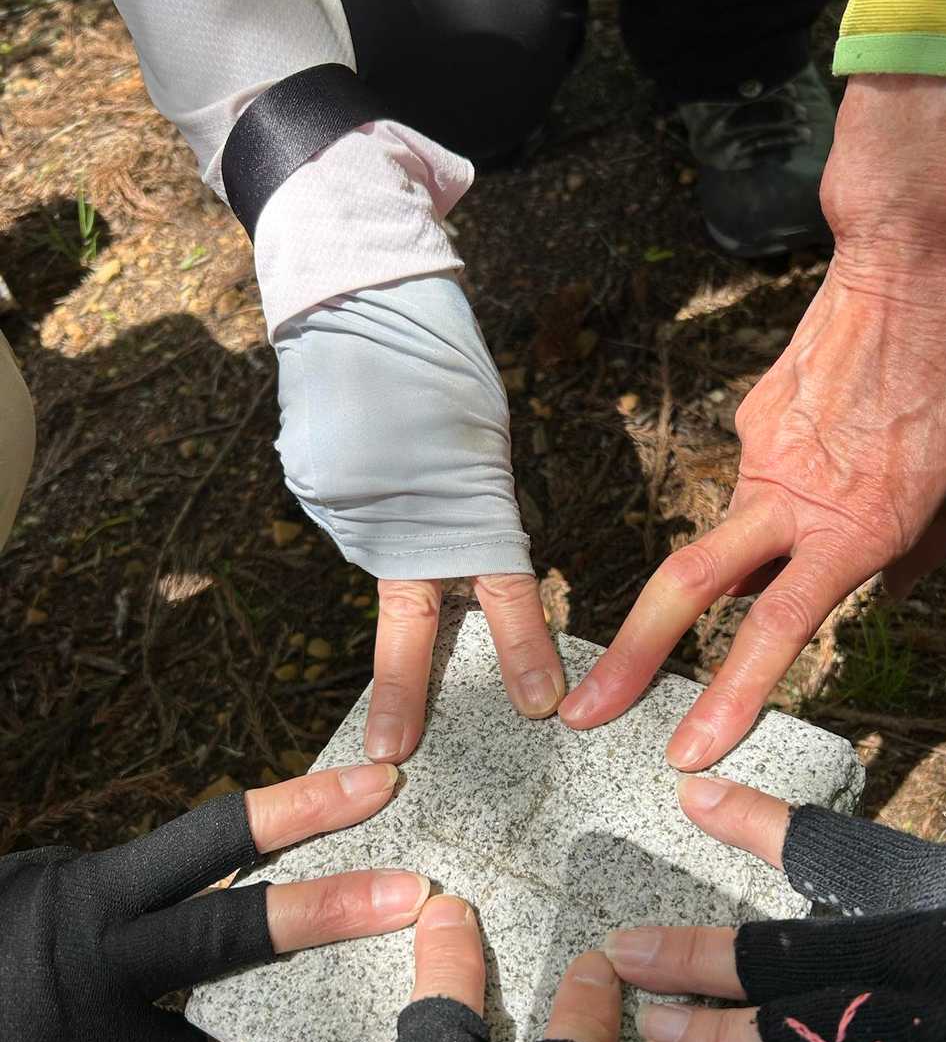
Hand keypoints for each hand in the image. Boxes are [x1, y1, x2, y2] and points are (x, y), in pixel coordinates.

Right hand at [0, 764, 428, 1041]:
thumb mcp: (39, 893)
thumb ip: (125, 890)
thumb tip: (211, 887)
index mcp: (94, 893)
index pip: (215, 839)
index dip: (301, 808)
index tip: (382, 779)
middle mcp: (104, 962)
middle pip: (236, 935)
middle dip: (333, 911)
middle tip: (420, 890)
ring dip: (141, 1040)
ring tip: (65, 1031)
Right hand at [275, 274, 564, 762]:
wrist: (362, 292)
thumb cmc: (439, 359)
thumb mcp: (479, 440)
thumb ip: (472, 509)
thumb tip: (454, 565)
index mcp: (464, 502)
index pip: (500, 591)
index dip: (522, 645)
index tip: (538, 701)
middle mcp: (397, 517)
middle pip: (410, 617)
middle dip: (404, 689)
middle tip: (392, 750)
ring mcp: (346, 507)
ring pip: (377, 548)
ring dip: (391, 532)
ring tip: (394, 460)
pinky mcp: (311, 489)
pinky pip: (348, 513)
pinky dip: (362, 499)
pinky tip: (366, 456)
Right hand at [560, 77, 945, 769]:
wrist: (918, 263)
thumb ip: (933, 550)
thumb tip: (895, 584)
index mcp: (853, 534)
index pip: (772, 632)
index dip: (727, 698)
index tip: (685, 751)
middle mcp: (790, 502)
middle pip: (686, 587)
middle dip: (632, 656)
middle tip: (585, 709)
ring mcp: (759, 454)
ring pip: (736, 527)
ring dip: (763, 543)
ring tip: (854, 477)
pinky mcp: (752, 415)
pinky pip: (761, 469)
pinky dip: (792, 477)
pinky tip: (844, 434)